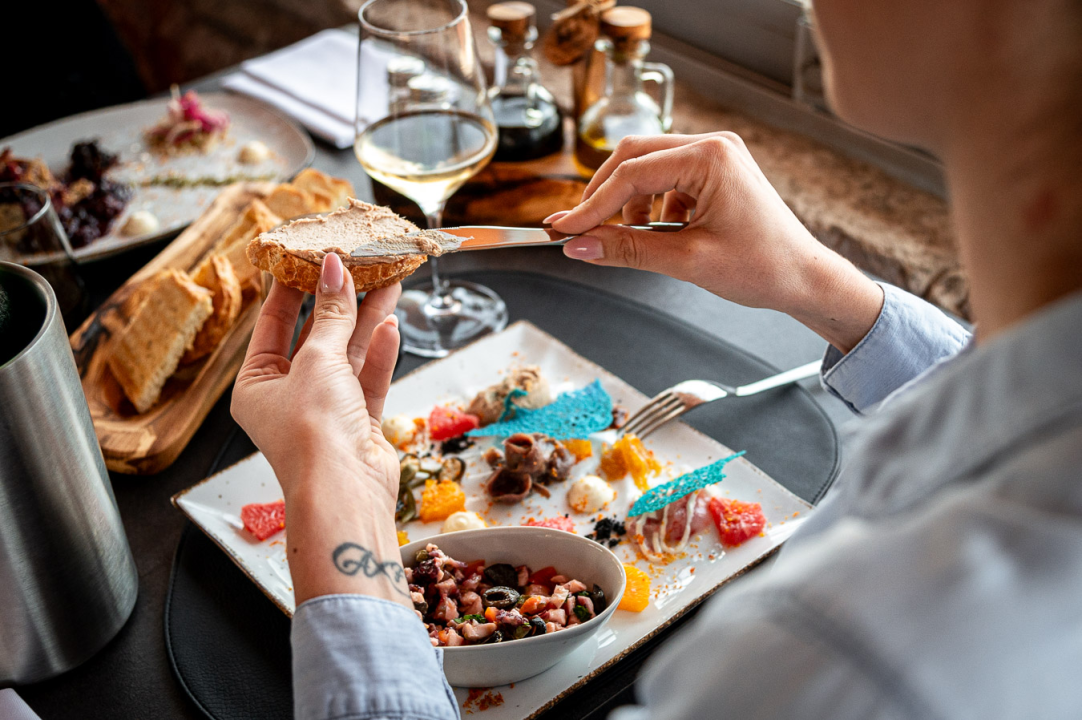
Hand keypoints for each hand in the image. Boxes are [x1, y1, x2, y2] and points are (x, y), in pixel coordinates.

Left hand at [232, 254, 401, 509]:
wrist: (346, 492)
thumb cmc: (314, 433)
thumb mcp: (318, 361)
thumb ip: (333, 314)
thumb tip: (334, 269)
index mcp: (257, 384)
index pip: (273, 324)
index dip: (293, 288)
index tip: (310, 256)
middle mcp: (288, 397)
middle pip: (315, 336)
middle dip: (340, 301)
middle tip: (358, 264)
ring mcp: (326, 409)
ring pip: (348, 354)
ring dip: (367, 319)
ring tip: (389, 281)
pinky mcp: (359, 422)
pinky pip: (368, 378)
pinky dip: (380, 352)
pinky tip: (391, 325)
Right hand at [551, 133, 882, 351]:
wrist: (803, 278)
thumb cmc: (762, 268)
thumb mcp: (687, 262)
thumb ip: (627, 250)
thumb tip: (578, 246)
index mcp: (710, 157)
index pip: (631, 174)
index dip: (591, 205)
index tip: (562, 229)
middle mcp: (712, 145)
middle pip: (632, 158)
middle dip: (602, 196)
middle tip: (575, 230)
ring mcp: (714, 155)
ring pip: (646, 168)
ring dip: (626, 203)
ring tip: (627, 240)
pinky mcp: (714, 171)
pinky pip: (665, 180)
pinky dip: (649, 207)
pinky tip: (656, 234)